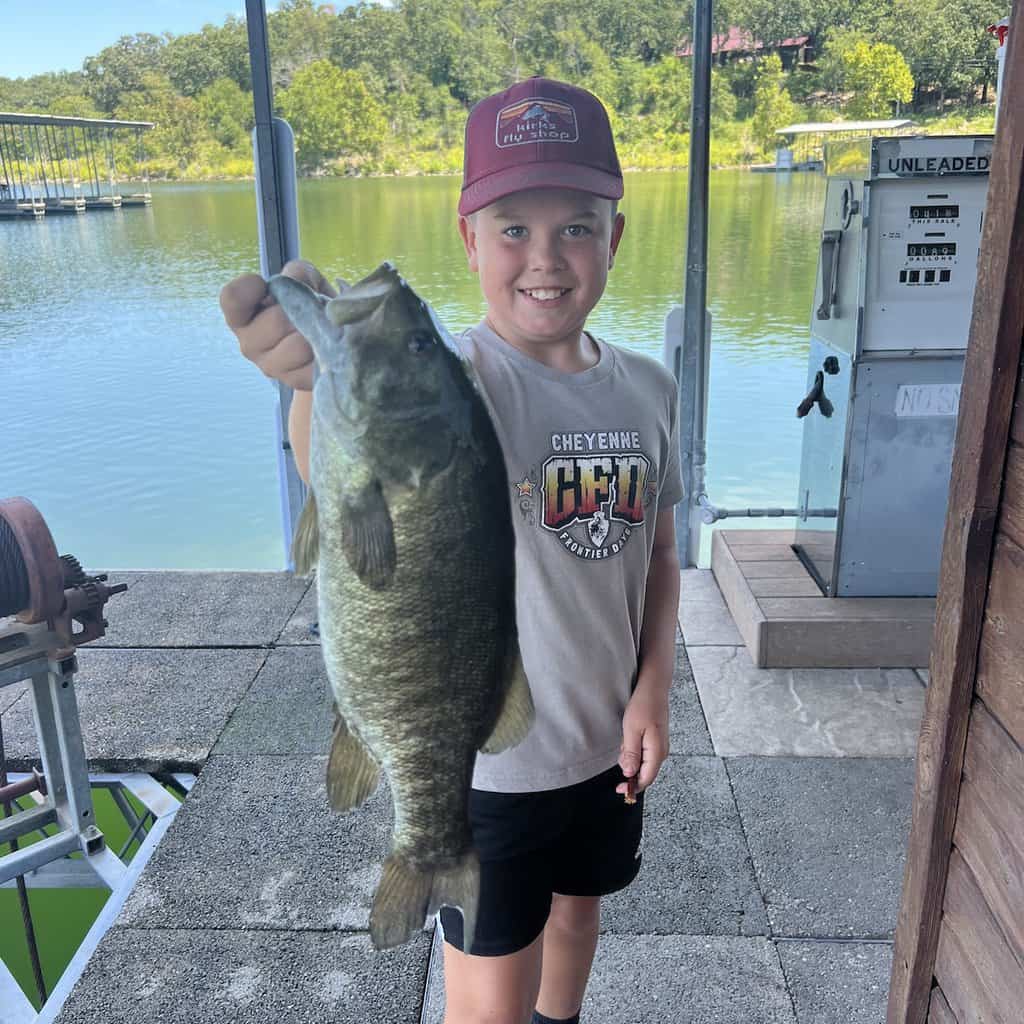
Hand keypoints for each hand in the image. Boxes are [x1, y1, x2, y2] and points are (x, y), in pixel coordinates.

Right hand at [219, 259, 334, 390]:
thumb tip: (299, 282)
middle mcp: (250, 344)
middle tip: (311, 311)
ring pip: (299, 347)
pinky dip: (328, 353)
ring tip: (323, 329)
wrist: (333, 340)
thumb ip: (298, 273)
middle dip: (301, 312)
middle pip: (277, 322)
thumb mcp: (304, 279)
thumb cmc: (310, 304)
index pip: (232, 299)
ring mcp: (272, 368)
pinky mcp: (296, 382)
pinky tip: (328, 348)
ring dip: (318, 333)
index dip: (249, 288)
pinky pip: (315, 366)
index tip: (264, 285)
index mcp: (242, 315)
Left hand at [616, 677, 669, 798]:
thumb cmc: (644, 705)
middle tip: (619, 756)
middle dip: (630, 771)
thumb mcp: (632, 729)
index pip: (646, 779)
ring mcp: (660, 746)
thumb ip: (631, 753)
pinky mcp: (656, 740)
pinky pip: (644, 753)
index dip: (633, 787)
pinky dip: (633, 751)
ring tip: (625, 740)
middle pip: (645, 773)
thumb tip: (629, 773)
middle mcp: (661, 751)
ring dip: (630, 759)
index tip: (619, 789)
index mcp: (657, 751)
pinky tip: (628, 738)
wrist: (653, 687)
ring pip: (643, 763)